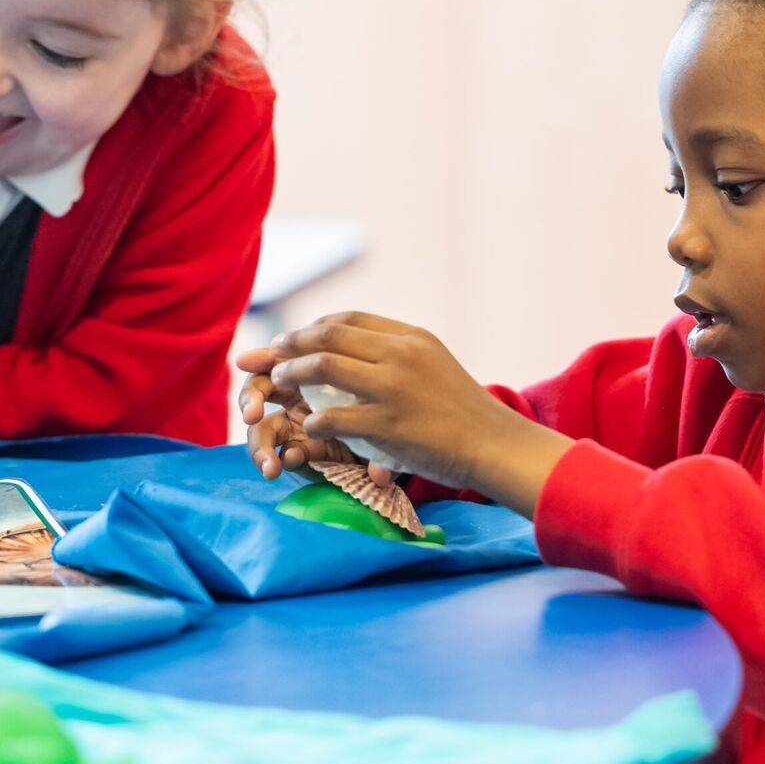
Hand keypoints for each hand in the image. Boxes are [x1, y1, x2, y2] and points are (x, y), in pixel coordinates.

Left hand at [261, 311, 573, 515]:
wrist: (495, 444)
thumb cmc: (462, 410)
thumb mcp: (432, 363)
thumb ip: (395, 353)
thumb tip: (353, 350)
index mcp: (409, 337)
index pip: (347, 319)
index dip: (312, 327)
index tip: (292, 338)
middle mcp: (400, 354)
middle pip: (329, 336)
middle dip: (290, 343)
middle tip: (268, 354)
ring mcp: (394, 389)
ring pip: (325, 367)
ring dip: (293, 373)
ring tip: (277, 381)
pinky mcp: (390, 425)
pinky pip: (336, 417)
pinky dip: (314, 419)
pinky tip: (306, 424)